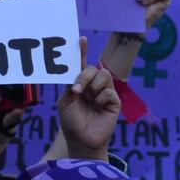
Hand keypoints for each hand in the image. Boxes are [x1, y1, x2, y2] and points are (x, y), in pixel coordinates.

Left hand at [57, 37, 119, 160]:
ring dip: (92, 86)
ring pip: (103, 75)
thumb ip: (70, 84)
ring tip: (88, 100)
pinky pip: (109, 92)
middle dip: (84, 75)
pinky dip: (101, 99)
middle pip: (93, 68)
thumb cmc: (71, 121)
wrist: (80, 140)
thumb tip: (74, 71)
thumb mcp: (65, 101)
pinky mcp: (114, 102)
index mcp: (80, 82)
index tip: (81, 39)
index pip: (82, 64)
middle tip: (77, 90)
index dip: (82, 51)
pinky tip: (98, 107)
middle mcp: (93, 85)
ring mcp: (104, 92)